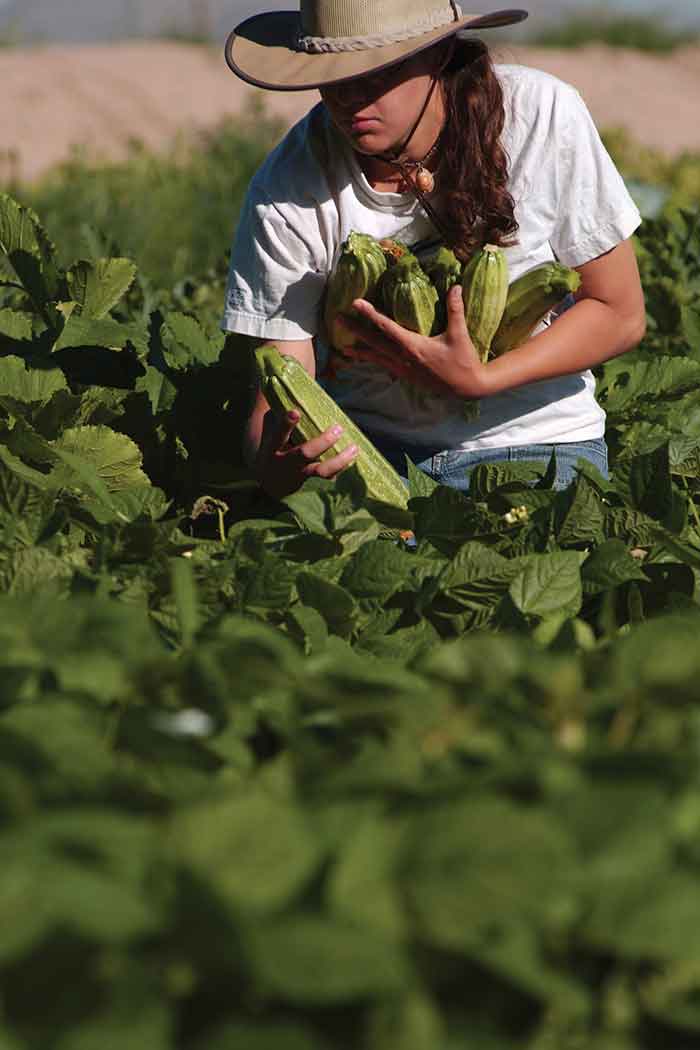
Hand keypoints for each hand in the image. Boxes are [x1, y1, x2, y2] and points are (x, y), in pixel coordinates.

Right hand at [256, 407, 358, 499]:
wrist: (268, 482)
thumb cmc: (272, 447)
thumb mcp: (268, 433)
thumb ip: (276, 415)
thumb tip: (277, 381)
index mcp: (272, 447)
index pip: (278, 433)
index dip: (286, 423)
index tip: (296, 411)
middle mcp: (285, 462)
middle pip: (305, 453)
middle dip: (323, 442)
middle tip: (338, 429)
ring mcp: (299, 473)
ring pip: (321, 469)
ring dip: (339, 460)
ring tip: (355, 448)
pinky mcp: (309, 480)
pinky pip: (327, 475)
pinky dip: (340, 467)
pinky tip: (353, 459)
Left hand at [338, 285, 489, 399]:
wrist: (468, 387)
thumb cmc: (464, 360)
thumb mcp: (459, 334)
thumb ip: (455, 309)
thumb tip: (455, 286)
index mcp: (413, 346)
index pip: (386, 327)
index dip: (370, 314)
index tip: (356, 303)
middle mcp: (404, 358)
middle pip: (374, 342)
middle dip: (355, 330)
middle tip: (337, 320)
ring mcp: (404, 370)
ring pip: (377, 358)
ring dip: (360, 351)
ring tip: (343, 347)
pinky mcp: (408, 377)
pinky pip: (385, 367)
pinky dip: (374, 362)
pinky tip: (367, 360)